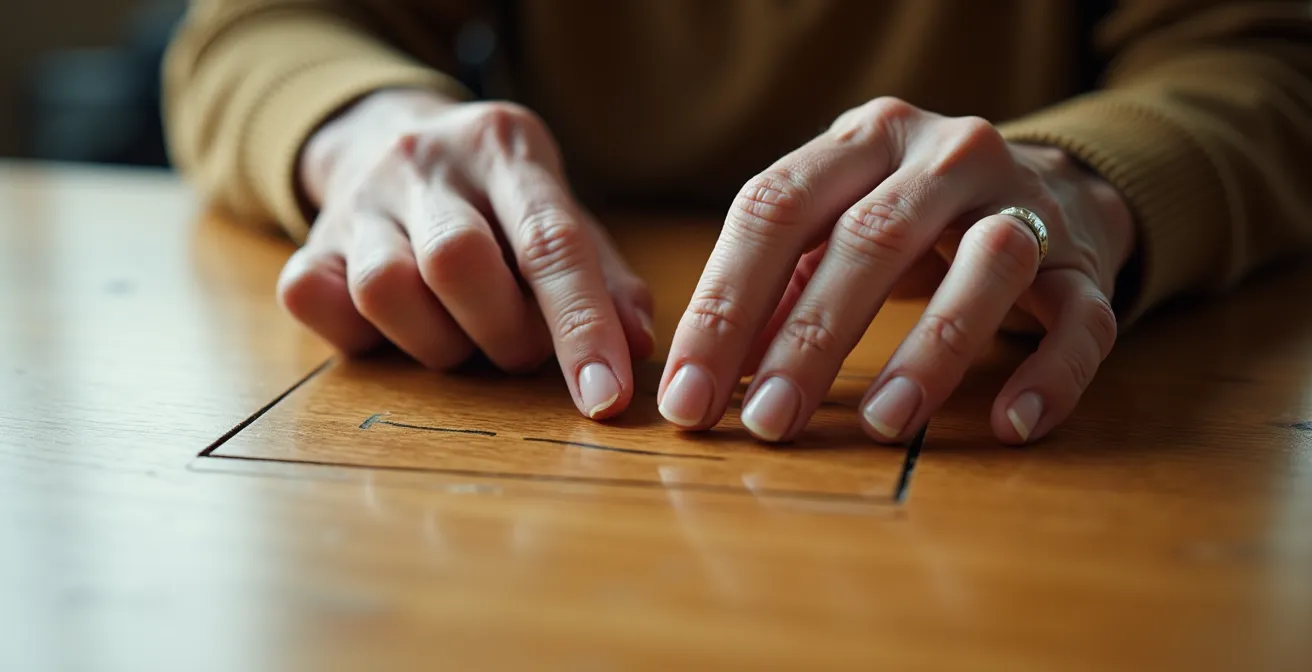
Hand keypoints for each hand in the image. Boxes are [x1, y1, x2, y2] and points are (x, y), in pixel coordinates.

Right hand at [278, 90, 654, 418]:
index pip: (549, 241)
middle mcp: (424, 162)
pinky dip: (360, 337)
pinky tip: (396, 330)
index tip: (604, 397)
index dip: (581, 326)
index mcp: (503, 146)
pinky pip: (313, 301)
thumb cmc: (497, 201)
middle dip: (504, 333)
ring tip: (462, 338)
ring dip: (439, 343)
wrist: (384, 135)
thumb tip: (635, 344)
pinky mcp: (307, 243)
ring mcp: (357, 201)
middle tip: (521, 350)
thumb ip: (605, 276)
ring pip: (387, 290)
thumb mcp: (560, 213)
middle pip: (458, 261)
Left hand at [658, 97, 1135, 444]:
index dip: (723, 304)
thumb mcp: (837, 222)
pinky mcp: (1087, 263)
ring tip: (883, 427)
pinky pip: (1081, 319)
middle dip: (810, 339)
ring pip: (986, 267)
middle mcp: (945, 155)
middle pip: (869, 239)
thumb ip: (777, 286)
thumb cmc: (912, 218)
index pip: (774, 208)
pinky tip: (1012, 424)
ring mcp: (1026, 203)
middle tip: (766, 421)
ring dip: (931, 352)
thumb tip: (709, 373)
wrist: (1048, 184)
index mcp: (863, 140)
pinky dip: (1050, 373)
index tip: (688, 395)